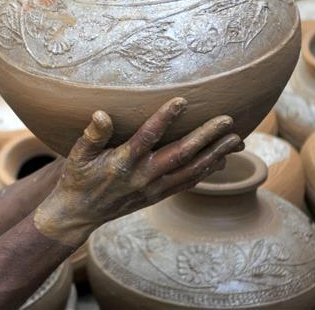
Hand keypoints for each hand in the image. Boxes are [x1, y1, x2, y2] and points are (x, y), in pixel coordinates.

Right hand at [33, 97, 242, 245]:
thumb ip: (92, 135)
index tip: (182, 101)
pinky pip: (187, 182)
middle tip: (227, 120)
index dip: (164, 118)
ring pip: (190, 171)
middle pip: (181, 155)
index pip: (147, 138)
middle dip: (206, 137)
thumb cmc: (77, 178)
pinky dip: (206, 171)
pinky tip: (221, 159)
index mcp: (122, 163)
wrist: (79, 214)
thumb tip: (101, 113)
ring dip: (215, 155)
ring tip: (237, 139)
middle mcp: (143, 177)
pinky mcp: (158, 196)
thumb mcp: (76, 155)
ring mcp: (153, 189)